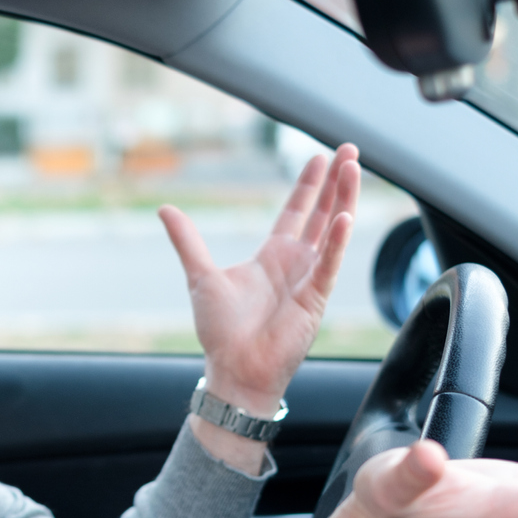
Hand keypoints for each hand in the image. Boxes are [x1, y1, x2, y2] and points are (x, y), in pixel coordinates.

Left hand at [160, 144, 360, 415]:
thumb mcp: (200, 275)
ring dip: (343, 199)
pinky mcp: (316, 298)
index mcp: (272, 257)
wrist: (234, 368)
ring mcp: (309, 279)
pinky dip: (337, 241)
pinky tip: (345, 215)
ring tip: (353, 167)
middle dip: (335, 181)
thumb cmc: (220, 330)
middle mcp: (295, 263)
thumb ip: (187, 240)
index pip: (297, 212)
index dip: (309, 185)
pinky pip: (330, 264)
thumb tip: (164, 209)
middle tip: (349, 149)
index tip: (319, 157)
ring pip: (332, 231)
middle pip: (321, 213)